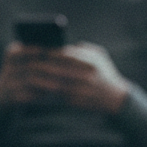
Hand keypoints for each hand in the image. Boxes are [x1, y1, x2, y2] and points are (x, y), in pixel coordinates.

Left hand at [0, 42, 129, 112]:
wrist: (116, 99)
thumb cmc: (106, 73)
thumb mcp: (100, 56)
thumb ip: (83, 48)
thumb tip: (66, 45)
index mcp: (90, 63)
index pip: (66, 56)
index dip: (52, 53)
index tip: (40, 50)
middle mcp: (85, 77)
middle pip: (58, 70)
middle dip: (43, 65)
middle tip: (30, 61)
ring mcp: (80, 91)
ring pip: (55, 83)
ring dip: (42, 79)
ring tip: (31, 74)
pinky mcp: (76, 102)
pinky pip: (58, 94)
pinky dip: (48, 90)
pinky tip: (39, 86)